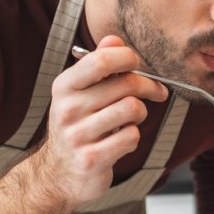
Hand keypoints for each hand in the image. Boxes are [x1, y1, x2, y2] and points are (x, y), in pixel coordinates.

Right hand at [38, 35, 168, 206]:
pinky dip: (133, 137)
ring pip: (133, 109)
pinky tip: (121, 140)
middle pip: (126, 84)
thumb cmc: (77, 126)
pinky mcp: (91, 159)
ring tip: (130, 119)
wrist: (57, 174)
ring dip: (140, 114)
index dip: (129, 58)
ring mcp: (78, 135)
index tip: (139, 66)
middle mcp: (68, 108)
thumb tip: (114, 40)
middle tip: (157, 92)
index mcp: (65, 86)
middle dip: (149, 87)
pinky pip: (131, 137)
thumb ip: (98, 64)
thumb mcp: (80, 92)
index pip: (102, 59)